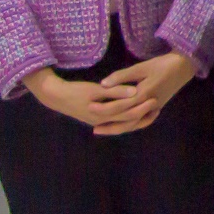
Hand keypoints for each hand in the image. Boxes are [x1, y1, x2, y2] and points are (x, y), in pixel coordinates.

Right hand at [22, 66, 144, 131]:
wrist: (56, 97)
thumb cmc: (75, 91)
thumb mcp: (95, 89)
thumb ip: (115, 91)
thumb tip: (134, 91)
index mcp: (103, 115)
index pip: (128, 113)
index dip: (142, 106)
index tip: (154, 98)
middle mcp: (103, 121)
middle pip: (128, 120)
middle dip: (143, 113)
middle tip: (156, 103)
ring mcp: (100, 122)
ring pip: (123, 123)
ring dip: (137, 118)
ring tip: (150, 110)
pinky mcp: (98, 119)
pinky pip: (117, 121)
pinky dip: (127, 118)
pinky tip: (135, 112)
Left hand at [88, 50, 197, 135]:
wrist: (183, 66)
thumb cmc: (162, 64)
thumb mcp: (141, 67)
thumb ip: (122, 77)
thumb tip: (103, 84)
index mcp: (143, 94)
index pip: (120, 105)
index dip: (104, 108)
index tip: (90, 108)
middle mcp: (148, 105)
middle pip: (126, 119)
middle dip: (110, 124)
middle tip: (94, 128)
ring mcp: (154, 108)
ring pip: (135, 123)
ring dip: (120, 129)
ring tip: (106, 131)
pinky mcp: (158, 107)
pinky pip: (143, 121)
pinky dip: (133, 125)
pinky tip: (125, 127)